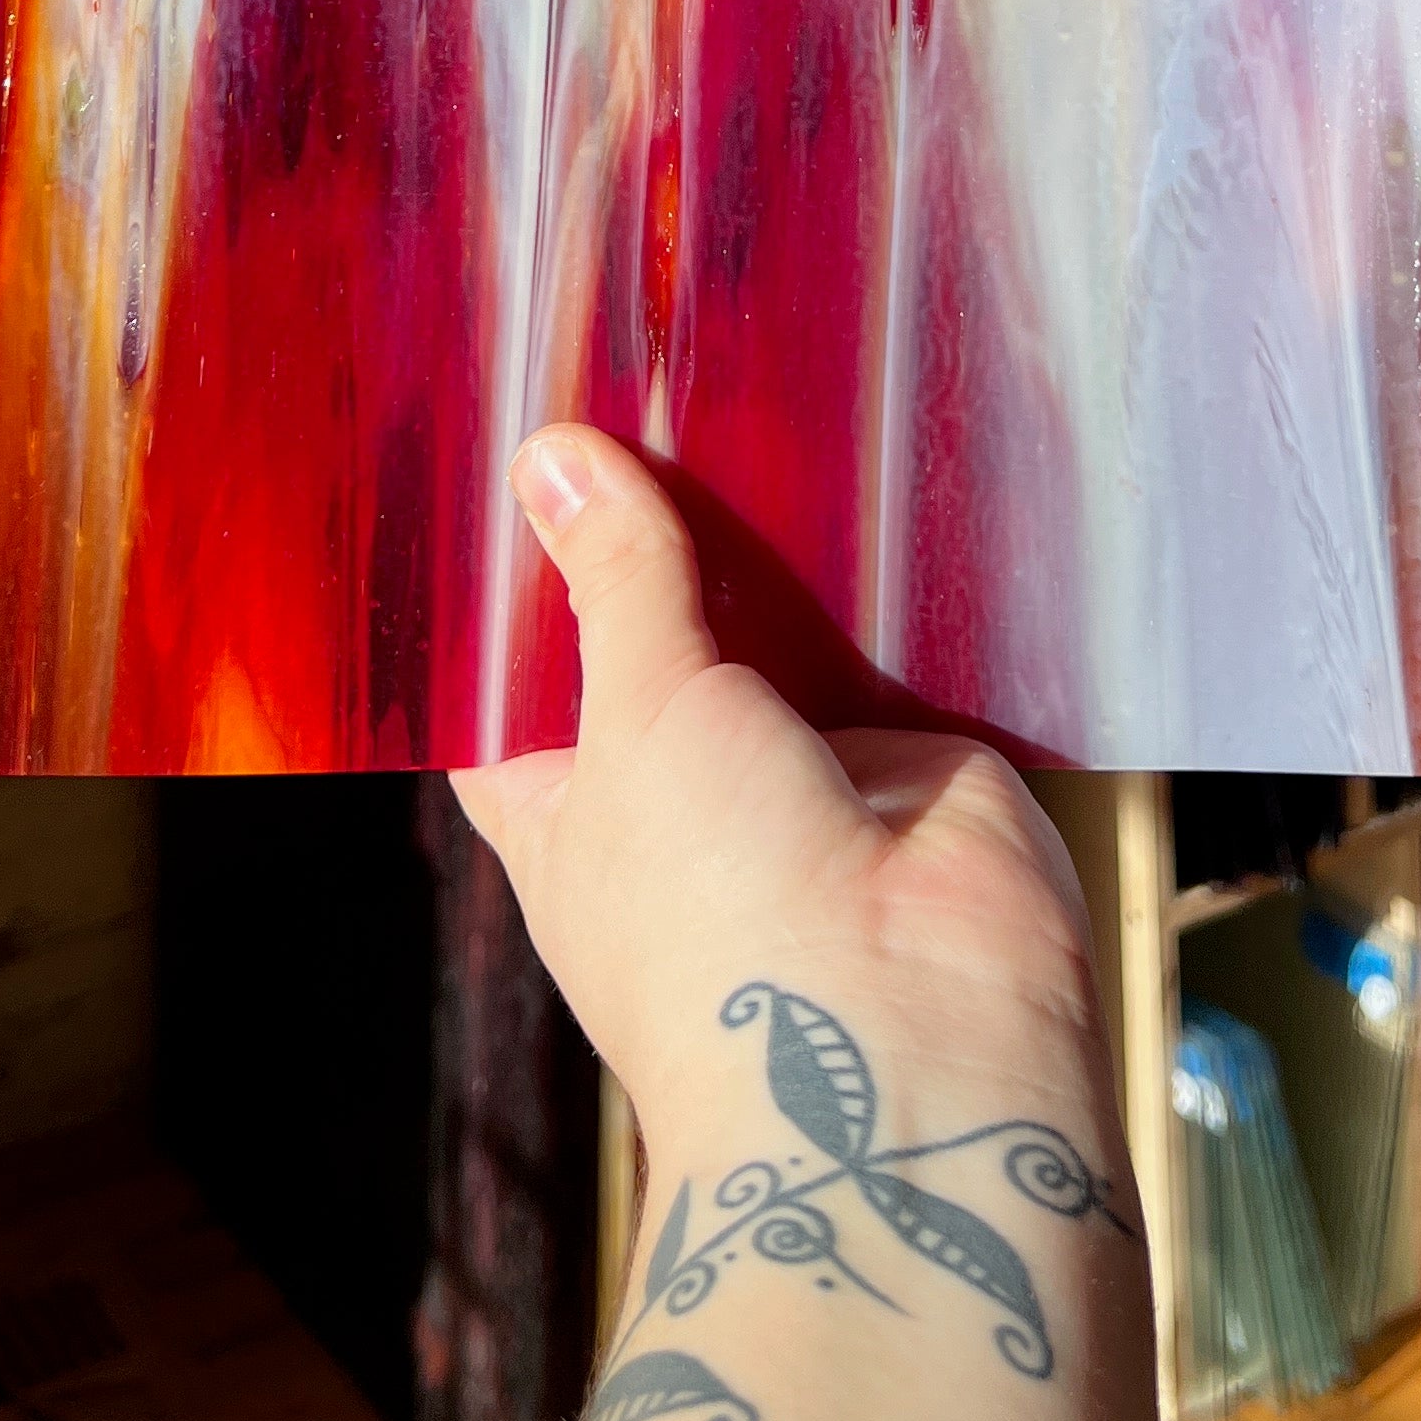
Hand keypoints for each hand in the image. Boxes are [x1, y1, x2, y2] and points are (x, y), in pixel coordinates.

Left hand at [454, 425, 1169, 1420]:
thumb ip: (618, 583)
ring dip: (776, 542)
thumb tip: (551, 460)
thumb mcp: (641, 717)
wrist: (916, 1044)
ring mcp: (803, 773)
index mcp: (569, 812)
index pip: (514, 686)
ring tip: (746, 380)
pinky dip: (887, 572)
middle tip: (634, 376)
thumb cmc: (719, 927)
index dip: (509, 589)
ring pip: (778, 625)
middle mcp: (682, 791)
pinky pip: (896, 638)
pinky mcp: (918, 755)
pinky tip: (866, 454)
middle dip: (654, 531)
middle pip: (656, 631)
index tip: (502, 462)